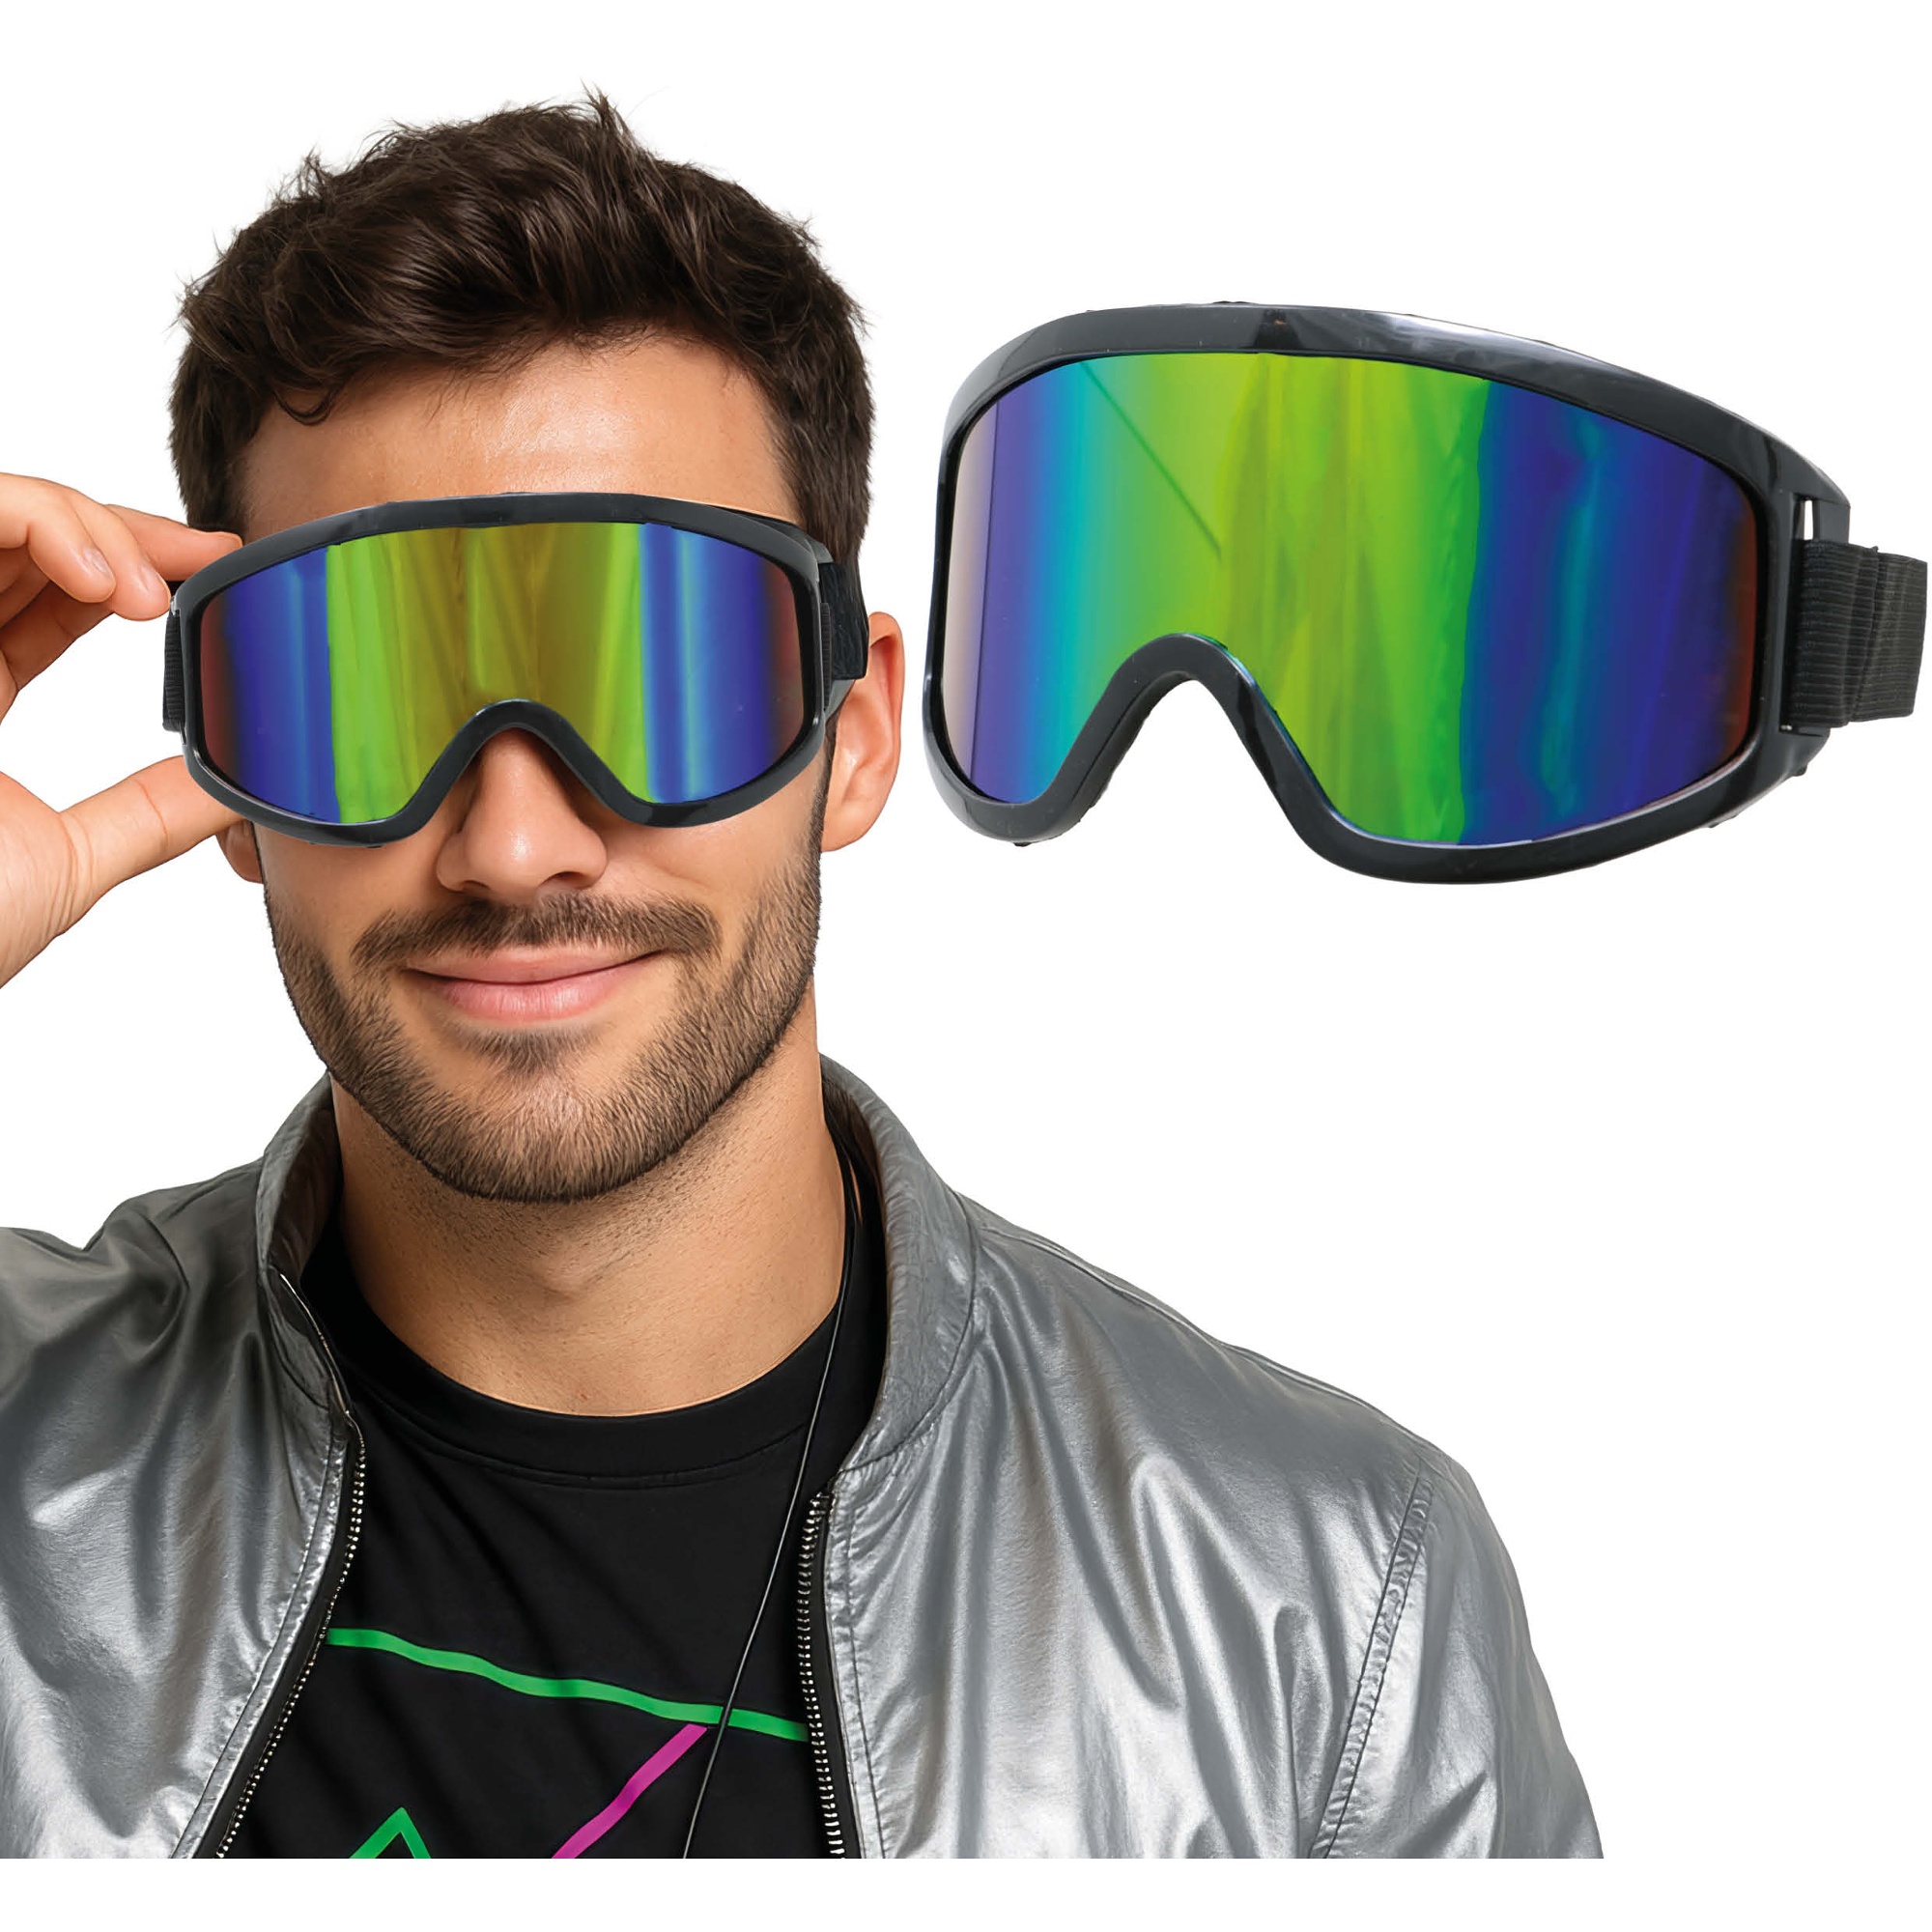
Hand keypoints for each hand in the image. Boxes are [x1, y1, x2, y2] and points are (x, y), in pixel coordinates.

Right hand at [0, 473, 242, 988]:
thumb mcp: (72, 860)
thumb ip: (150, 815)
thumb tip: (234, 788)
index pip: (55, 592)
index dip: (137, 566)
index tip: (217, 571)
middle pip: (28, 535)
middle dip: (128, 530)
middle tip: (207, 557)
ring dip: (85, 522)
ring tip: (148, 590)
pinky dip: (32, 520)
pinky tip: (100, 578)